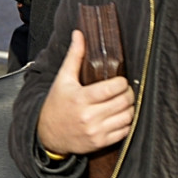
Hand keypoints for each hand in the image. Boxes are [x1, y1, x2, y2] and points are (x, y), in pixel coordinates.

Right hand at [37, 30, 134, 155]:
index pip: (113, 88)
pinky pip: (124, 132)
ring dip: (130, 108)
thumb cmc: (57, 103)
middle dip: (128, 93)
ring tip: (123, 102)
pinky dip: (126, 122)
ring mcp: (95, 132)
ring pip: (127, 117)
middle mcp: (89, 116)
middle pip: (123, 102)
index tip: (120, 80)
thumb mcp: (63, 78)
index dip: (122, 82)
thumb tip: (79, 33)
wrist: (47, 134)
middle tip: (124, 90)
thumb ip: (74, 55)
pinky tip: (120, 116)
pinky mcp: (99, 143)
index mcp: (81, 98)